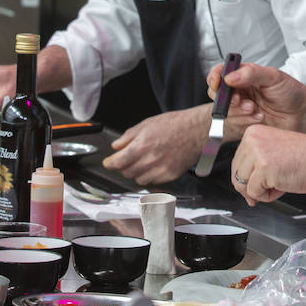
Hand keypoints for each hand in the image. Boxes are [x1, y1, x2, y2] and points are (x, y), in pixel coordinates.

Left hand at [102, 106, 227, 184]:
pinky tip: (153, 166)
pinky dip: (149, 176)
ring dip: (136, 173)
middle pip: (127, 172)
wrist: (197, 130)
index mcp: (142, 145)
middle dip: (123, 167)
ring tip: (141, 162)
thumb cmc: (175, 124)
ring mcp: (161, 169)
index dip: (110, 164)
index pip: (118, 162)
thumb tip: (116, 146)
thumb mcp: (148, 123)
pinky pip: (153, 182)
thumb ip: (129, 136)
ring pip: (138, 180)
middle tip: (125, 160)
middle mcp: (150, 159)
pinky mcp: (170, 175)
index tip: (108, 163)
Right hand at [205, 62, 305, 131]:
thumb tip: (231, 76)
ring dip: (240, 112)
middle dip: (227, 100)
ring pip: (226, 111)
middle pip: (218, 95)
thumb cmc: (292, 92)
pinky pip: (235, 124)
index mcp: (245, 76)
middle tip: (240, 101)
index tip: (218, 83)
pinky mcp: (245, 122)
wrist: (303, 114)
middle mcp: (241, 91)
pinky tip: (259, 118)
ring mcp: (242, 107)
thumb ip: (251, 73)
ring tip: (256, 109)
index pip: (221, 73)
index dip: (215, 78)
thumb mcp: (273, 77)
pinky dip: (246, 122)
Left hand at [230, 125, 305, 206]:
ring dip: (259, 192)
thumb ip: (255, 163)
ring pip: (242, 185)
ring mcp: (256, 153)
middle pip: (236, 174)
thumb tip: (242, 186)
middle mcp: (252, 140)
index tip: (258, 182)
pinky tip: (281, 187)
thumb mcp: (273, 152)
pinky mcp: (263, 169)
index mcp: (253, 133)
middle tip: (266, 190)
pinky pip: (254, 193)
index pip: (237, 161)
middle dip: (250, 187)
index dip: (247, 177)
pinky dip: (267, 197)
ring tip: (277, 186)